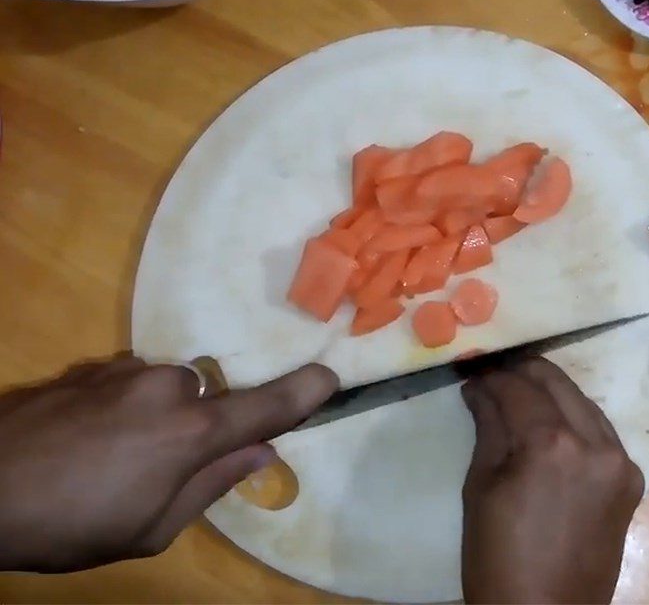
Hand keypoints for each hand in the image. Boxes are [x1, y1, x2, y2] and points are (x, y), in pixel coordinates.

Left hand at [0, 355, 337, 572]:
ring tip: (110, 456)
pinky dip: (127, 404)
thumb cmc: (72, 523)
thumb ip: (212, 485)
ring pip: (170, 390)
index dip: (304, 392)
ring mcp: (131, 369)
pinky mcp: (98, 363)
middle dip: (198, 430)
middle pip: (211, 401)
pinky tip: (88, 435)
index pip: (266, 407)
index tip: (331, 377)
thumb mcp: (150, 530)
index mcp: (192, 433)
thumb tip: (261, 453)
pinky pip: (134, 381)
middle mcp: (171, 387)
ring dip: (158, 417)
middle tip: (154, 470)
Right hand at [460, 358, 643, 604]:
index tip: (473, 377)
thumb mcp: (480, 486)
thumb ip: (488, 427)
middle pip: (555, 382)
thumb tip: (480, 388)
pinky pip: (601, 430)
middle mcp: (593, 442)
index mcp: (551, 444)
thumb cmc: (497, 556)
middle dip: (522, 372)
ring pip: (582, 400)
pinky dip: (575, 418)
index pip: (517, 388)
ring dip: (550, 392)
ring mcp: (619, 461)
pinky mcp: (629, 479)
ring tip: (520, 397)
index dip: (491, 377)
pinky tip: (552, 425)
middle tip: (495, 377)